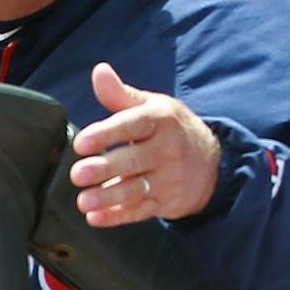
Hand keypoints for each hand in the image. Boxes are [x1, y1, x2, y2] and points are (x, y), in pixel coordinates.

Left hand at [70, 63, 222, 226]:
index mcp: (161, 121)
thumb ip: (121, 94)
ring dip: (109, 197)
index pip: (133, 125)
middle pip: (134, 160)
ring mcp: (169, 179)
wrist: (211, 161)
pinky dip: (118, 217)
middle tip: (78, 174)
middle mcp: (168, 149)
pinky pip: (141, 212)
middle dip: (106, 168)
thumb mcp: (153, 107)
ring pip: (137, 189)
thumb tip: (99, 71)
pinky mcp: (167, 202)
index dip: (107, 133)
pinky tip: (96, 218)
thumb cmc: (171, 130)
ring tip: (84, 201)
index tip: (82, 142)